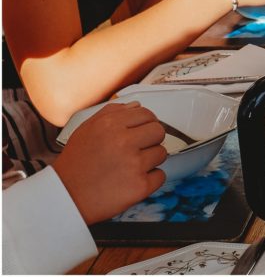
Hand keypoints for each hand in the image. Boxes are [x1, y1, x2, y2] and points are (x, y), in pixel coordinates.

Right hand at [51, 102, 166, 224]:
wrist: (64, 198)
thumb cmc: (75, 164)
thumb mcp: (86, 129)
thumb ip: (112, 112)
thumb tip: (137, 106)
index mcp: (110, 125)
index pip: (147, 114)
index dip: (146, 123)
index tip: (142, 131)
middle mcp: (123, 142)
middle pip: (159, 132)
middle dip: (151, 140)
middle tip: (137, 149)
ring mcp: (133, 164)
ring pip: (161, 153)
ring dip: (149, 160)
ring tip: (129, 167)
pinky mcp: (139, 186)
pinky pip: (160, 176)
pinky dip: (150, 180)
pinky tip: (131, 181)